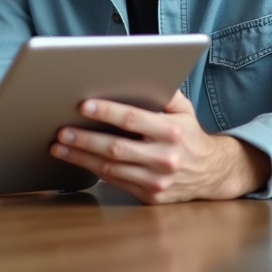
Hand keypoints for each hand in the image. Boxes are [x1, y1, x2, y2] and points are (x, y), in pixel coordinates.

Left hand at [50, 91, 270, 203]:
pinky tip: (77, 159)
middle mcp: (164, 158)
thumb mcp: (185, 110)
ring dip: (81, 157)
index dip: (106, 112)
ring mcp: (156, 180)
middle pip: (116, 147)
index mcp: (171, 131)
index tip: (83, 105)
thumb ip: (165, 93)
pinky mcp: (149, 196)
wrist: (212, 174)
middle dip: (85, 138)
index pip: (132, 119)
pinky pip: (115, 181)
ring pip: (110, 168)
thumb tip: (141, 75)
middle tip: (61, 130)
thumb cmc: (190, 135)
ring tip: (59, 146)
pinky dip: (93, 170)